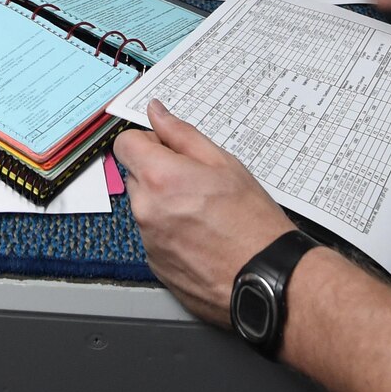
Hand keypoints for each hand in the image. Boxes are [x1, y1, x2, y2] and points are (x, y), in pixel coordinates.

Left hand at [117, 99, 296, 325]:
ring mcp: (148, 240)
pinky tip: (202, 237)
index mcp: (159, 178)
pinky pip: (155, 236)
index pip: (125, 144)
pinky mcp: (155, 265)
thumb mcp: (224, 163)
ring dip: (166, 204)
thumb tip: (157, 112)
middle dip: (159, 173)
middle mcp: (145, 209)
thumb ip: (182, 134)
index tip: (166, 148)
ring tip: (205, 214)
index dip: (147, 142)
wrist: (266, 279)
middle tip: (197, 183)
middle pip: (136, 176)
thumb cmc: (252, 222)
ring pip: (146, 208)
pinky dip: (171, 233)